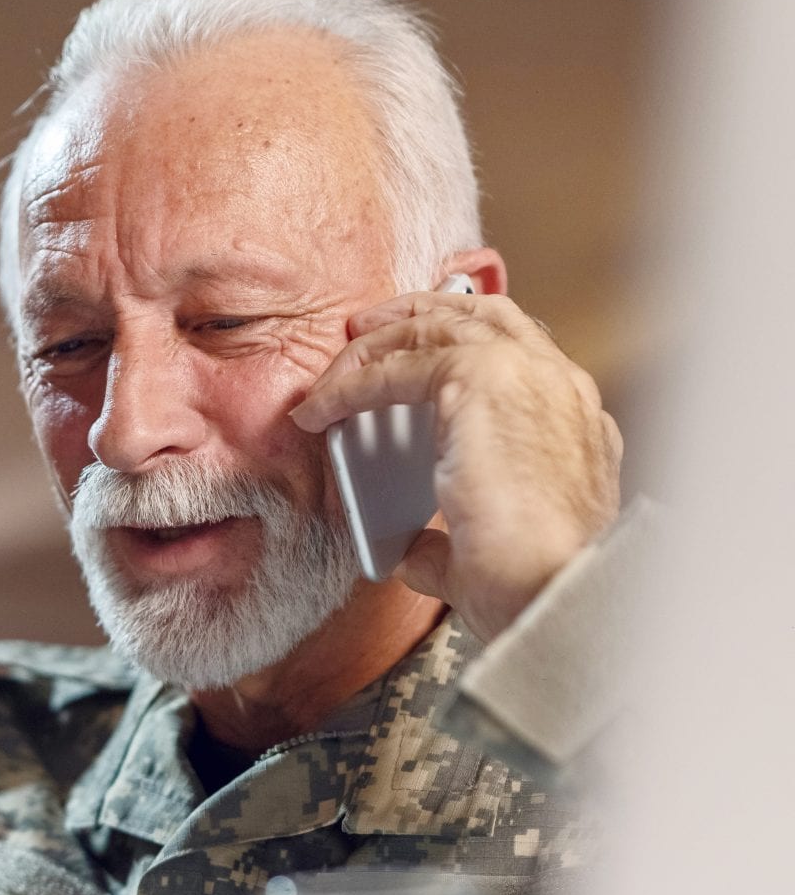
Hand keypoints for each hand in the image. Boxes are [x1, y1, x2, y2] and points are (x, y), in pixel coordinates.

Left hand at [292, 289, 622, 641]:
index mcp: (575, 422)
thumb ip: (446, 542)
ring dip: (379, 342)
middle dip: (422, 314)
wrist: (553, 580)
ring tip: (338, 358)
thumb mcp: (490, 550)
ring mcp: (527, 373)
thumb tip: (411, 552)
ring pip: (438, 327)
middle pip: (484, 317)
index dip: (464, 346)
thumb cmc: (533, 580)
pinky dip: (350, 385)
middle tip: (370, 331)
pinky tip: (319, 409)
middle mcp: (560, 385)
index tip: (418, 358)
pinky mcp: (481, 378)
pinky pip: (398, 366)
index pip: (522, 357)